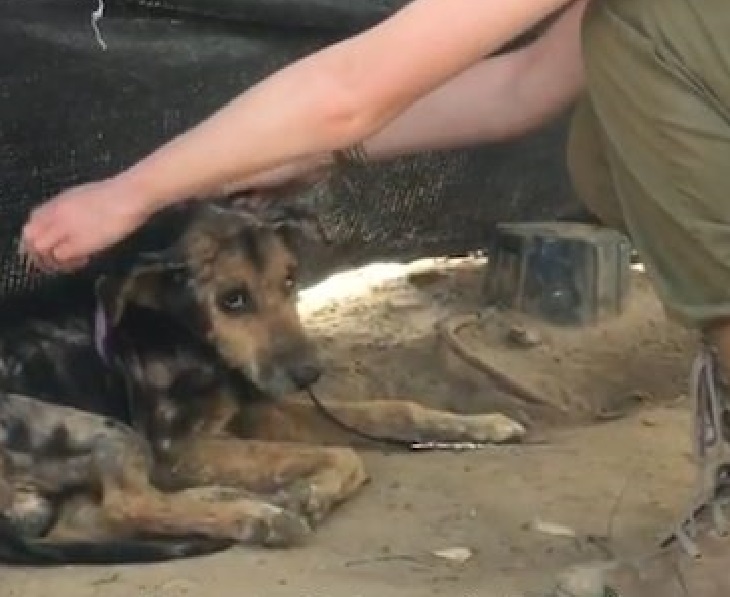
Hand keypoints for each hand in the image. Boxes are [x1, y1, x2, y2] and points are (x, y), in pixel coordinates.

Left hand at [20, 177, 152, 272]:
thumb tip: (70, 225)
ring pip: (40, 249)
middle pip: (30, 237)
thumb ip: (70, 210)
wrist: (130, 195)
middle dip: (39, 253)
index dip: (38, 239)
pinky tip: (85, 259)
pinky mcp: (78, 241)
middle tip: (57, 262)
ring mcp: (65, 228)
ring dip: (53, 261)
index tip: (52, 248)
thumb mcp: (85, 197)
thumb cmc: (117, 195)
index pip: (32, 223)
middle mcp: (55, 215)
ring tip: (73, 262)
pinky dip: (69, 263)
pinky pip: (60, 257)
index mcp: (57, 203)